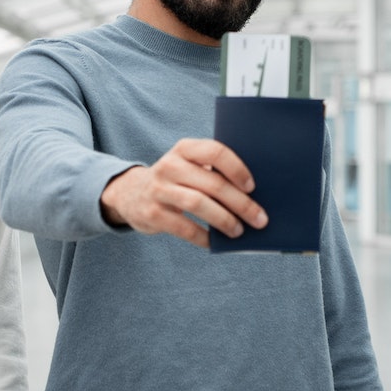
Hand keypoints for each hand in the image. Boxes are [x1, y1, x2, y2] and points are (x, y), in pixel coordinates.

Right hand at [99, 138, 265, 248]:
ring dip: (224, 220)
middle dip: (241, 204)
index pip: (215, 152)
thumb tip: (253, 195)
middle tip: (259, 218)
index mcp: (185, 149)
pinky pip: (184, 228)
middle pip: (212, 184)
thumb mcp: (188, 165)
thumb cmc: (176, 180)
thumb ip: (213, 171)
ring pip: (199, 205)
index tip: (253, 187)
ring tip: (238, 231)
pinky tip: (214, 242)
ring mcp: (159, 189)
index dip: (237, 169)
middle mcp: (170, 165)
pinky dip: (203, 237)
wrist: (131, 194)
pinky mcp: (152, 213)